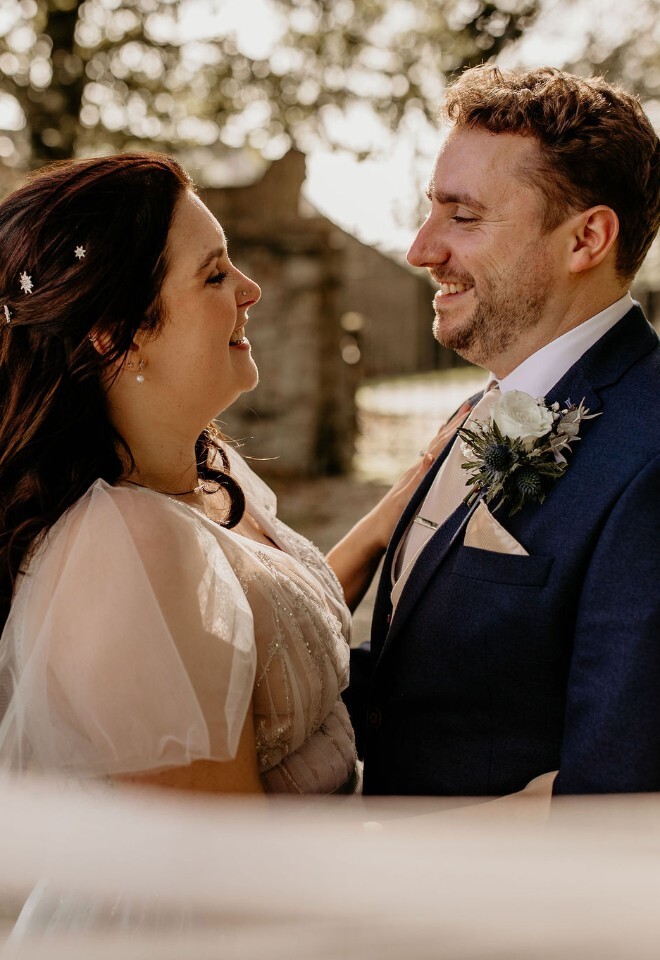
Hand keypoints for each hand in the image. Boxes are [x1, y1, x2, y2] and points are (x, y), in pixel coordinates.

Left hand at [369, 401, 471, 549]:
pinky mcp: (416, 484)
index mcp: (418, 472)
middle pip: (439, 441)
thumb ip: (418, 479)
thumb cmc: (390, 521)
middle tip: (471, 405)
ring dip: (449, 433)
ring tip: (461, 418)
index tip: (471, 409)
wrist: (373, 533)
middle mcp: (418, 469)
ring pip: (436, 448)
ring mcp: (416, 476)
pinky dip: (442, 449)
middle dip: (455, 423)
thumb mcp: (406, 501)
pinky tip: (443, 448)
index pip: (441, 444)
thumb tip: (429, 455)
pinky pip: (433, 460)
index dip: (456, 427)